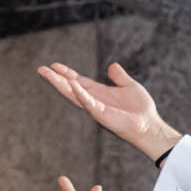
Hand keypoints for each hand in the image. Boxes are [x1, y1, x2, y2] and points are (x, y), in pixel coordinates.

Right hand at [36, 61, 179, 161]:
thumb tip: (112, 65)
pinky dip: (80, 93)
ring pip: (73, 94)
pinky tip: (72, 83)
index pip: (78, 81)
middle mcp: (94, 100)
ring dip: (60, 84)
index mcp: (99, 93)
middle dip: (56, 78)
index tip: (54, 65)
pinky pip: (88, 102)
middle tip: (41, 69)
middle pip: (70, 87)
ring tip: (48, 74)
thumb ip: (119, 76)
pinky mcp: (101, 114)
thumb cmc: (140, 109)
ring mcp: (95, 107)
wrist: (149, 125)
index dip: (67, 73)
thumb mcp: (129, 86)